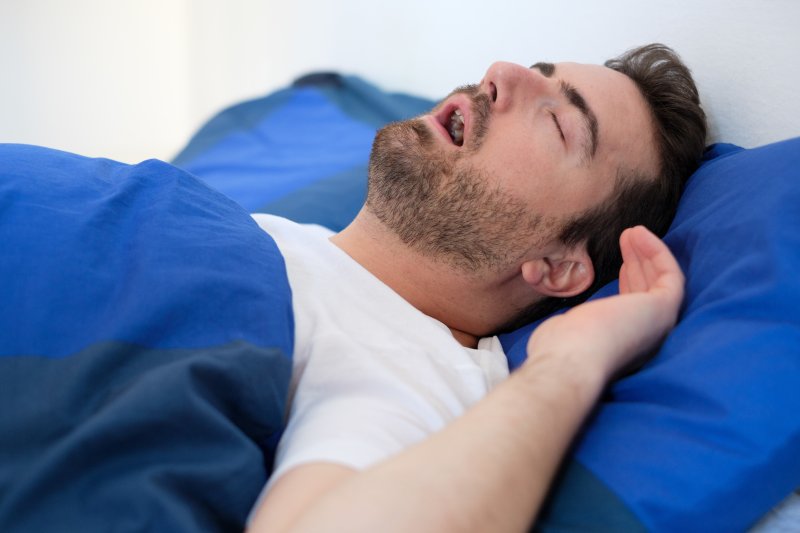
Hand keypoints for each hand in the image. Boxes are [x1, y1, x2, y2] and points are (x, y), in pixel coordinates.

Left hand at [525, 226, 683, 381]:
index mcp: (623, 344)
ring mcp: (657, 324)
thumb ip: (572, 327)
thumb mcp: (564, 331)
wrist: (570, 359)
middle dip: (639, 263)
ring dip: (647, 253)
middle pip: (647, 293)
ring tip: (632, 231)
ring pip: (659, 282)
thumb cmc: (559, 348)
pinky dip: (658, 252)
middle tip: (627, 238)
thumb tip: (563, 324)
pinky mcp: (665, 309)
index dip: (630, 282)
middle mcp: (646, 337)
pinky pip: (670, 275)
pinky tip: (640, 234)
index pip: (632, 309)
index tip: (621, 263)